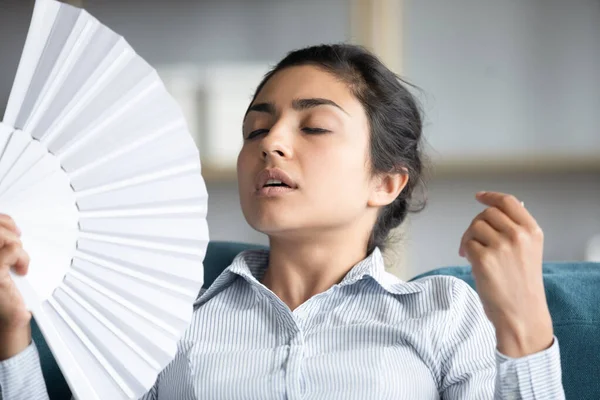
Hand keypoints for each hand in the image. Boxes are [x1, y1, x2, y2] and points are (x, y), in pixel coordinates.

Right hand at [0, 214, 31, 359]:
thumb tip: (11, 228)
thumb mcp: (4, 263)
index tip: (13, 227)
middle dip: (8, 229)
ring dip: (16, 244)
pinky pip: (13, 251)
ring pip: (1, 236)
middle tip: (19, 239)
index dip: (2, 220)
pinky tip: (22, 270)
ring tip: (19, 258)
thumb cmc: (6, 292)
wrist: (9, 316)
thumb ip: (2, 247)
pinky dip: (23, 258)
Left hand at [459, 191, 552, 357]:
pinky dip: (466, 252)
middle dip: (475, 224)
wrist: (521, 314)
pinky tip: (472, 263)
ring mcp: (501, 246)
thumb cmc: (522, 286)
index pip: (509, 202)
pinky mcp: (483, 258)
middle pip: (487, 214)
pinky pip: (467, 244)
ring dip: (469, 238)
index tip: (479, 196)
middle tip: (473, 240)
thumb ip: (515, 230)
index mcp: (532, 232)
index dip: (491, 197)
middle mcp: (518, 235)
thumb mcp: (529, 252)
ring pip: (474, 227)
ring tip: (473, 254)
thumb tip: (494, 210)